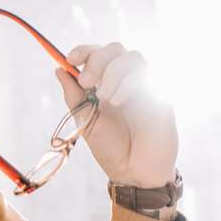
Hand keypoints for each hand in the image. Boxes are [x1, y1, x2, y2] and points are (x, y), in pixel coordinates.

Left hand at [55, 42, 177, 187]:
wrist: (134, 171)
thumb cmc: (111, 148)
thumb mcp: (85, 121)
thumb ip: (74, 96)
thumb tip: (59, 70)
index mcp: (106, 83)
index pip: (97, 53)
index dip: (84, 50)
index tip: (70, 59)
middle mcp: (125, 81)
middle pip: (114, 49)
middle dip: (97, 60)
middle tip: (87, 83)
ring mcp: (144, 86)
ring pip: (132, 57)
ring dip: (113, 72)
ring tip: (103, 97)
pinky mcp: (161, 95)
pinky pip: (148, 75)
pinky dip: (128, 83)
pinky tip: (117, 101)